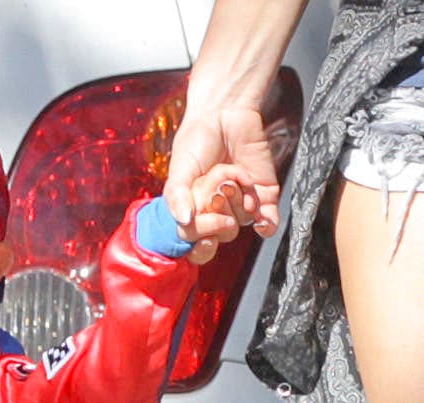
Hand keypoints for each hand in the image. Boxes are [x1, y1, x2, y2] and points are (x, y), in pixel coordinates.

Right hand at [164, 105, 281, 243]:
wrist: (225, 113)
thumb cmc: (196, 142)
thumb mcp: (179, 171)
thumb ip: (177, 197)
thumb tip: (183, 222)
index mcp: (193, 214)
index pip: (196, 244)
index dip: (201, 244)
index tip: (205, 236)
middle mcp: (216, 213)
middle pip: (221, 233)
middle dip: (219, 210)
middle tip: (216, 186)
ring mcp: (240, 205)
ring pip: (242, 222)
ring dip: (238, 198)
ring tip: (232, 173)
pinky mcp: (263, 195)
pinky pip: (268, 221)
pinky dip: (267, 224)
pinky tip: (262, 220)